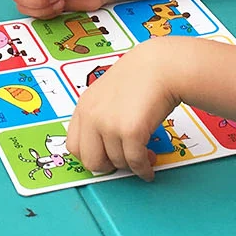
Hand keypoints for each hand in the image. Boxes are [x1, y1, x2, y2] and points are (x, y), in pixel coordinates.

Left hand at [66, 40, 178, 181]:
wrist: (161, 66)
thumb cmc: (140, 77)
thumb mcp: (106, 93)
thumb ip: (99, 115)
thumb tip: (102, 143)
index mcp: (84, 107)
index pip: (74, 146)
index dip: (91, 155)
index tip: (105, 157)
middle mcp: (92, 116)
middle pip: (91, 161)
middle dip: (109, 166)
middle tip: (123, 161)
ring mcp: (109, 125)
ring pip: (117, 163)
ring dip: (132, 165)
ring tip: (144, 155)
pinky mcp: (130, 131)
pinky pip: (135, 162)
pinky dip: (143, 169)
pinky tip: (149, 164)